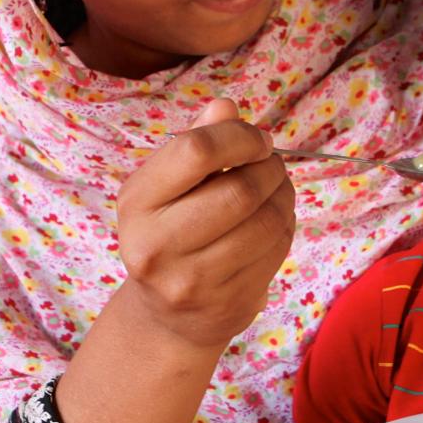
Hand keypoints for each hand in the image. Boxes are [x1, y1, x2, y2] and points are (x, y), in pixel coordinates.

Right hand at [115, 97, 293, 347]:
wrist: (167, 316)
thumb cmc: (170, 233)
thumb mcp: (167, 186)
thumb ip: (195, 142)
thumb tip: (226, 107)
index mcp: (136, 203)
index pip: (195, 151)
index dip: (239, 137)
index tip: (257, 140)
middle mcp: (157, 245)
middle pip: (238, 191)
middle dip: (269, 169)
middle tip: (272, 164)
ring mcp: (193, 281)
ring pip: (265, 222)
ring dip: (284, 196)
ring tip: (277, 188)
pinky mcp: (228, 303)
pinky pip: (276, 250)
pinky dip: (286, 226)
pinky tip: (274, 221)